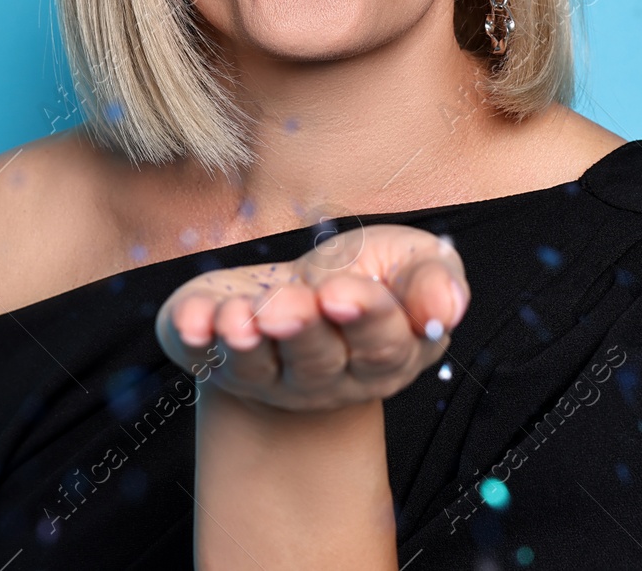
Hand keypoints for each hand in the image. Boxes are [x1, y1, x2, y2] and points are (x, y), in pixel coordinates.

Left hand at [154, 224, 468, 412]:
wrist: (299, 291)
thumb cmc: (365, 274)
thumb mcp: (411, 261)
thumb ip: (434, 280)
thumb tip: (447, 309)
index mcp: (386, 356)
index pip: (381, 345)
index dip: (362, 318)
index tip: (340, 290)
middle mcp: (327, 379)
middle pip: (316, 361)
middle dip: (299, 331)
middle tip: (285, 306)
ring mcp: (268, 377)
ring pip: (258, 366)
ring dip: (246, 341)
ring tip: (239, 317)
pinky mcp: (216, 359)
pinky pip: (201, 356)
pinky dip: (194, 337)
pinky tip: (196, 319)